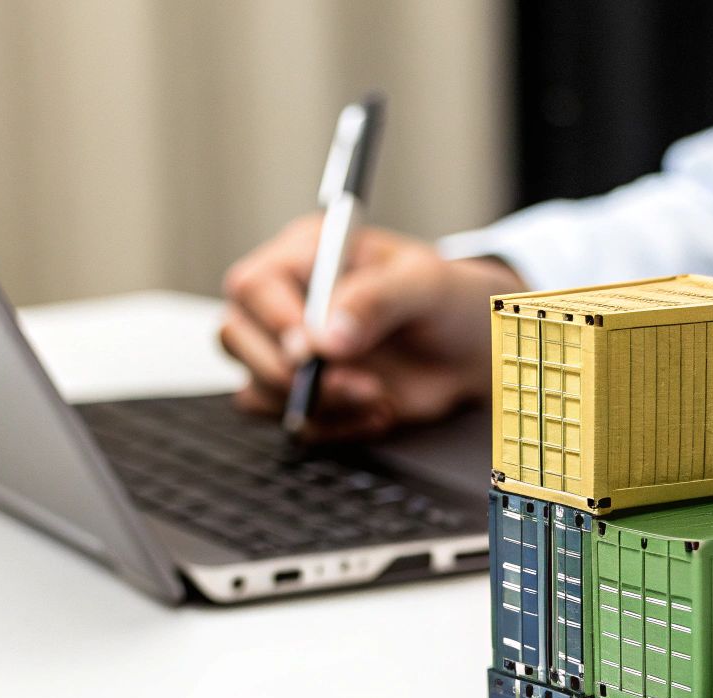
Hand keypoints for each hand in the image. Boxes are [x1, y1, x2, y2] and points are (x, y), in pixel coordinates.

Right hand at [219, 214, 523, 439]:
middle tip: (356, 381)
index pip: (253, 285)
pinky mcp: (310, 396)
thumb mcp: (423, 283)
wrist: (476, 352)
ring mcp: (294, 354)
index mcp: (307, 256)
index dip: (275, 321)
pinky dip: (334, 427)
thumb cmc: (449, 301)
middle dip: (290, 372)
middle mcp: (289, 303)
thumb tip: (327, 337)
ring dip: (318, 403)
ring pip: (256, 388)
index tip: (315, 349)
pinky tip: (378, 411)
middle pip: (237, 337)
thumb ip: (375, 299)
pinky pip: (294, 423)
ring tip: (378, 395)